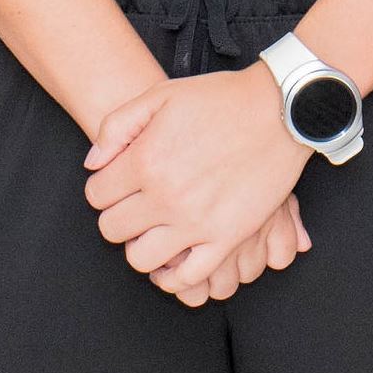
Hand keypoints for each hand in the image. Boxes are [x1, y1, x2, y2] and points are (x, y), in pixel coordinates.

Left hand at [85, 66, 311, 295]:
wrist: (279, 110)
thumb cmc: (220, 99)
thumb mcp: (160, 95)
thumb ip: (117, 126)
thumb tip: (93, 164)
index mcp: (145, 160)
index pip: (96, 195)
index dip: (103, 189)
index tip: (118, 184)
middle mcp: (165, 196)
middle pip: (113, 229)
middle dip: (118, 217)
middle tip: (135, 206)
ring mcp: (196, 221)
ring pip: (141, 258)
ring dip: (140, 247)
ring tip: (153, 231)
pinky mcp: (226, 237)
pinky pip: (188, 277)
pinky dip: (173, 277)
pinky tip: (173, 261)